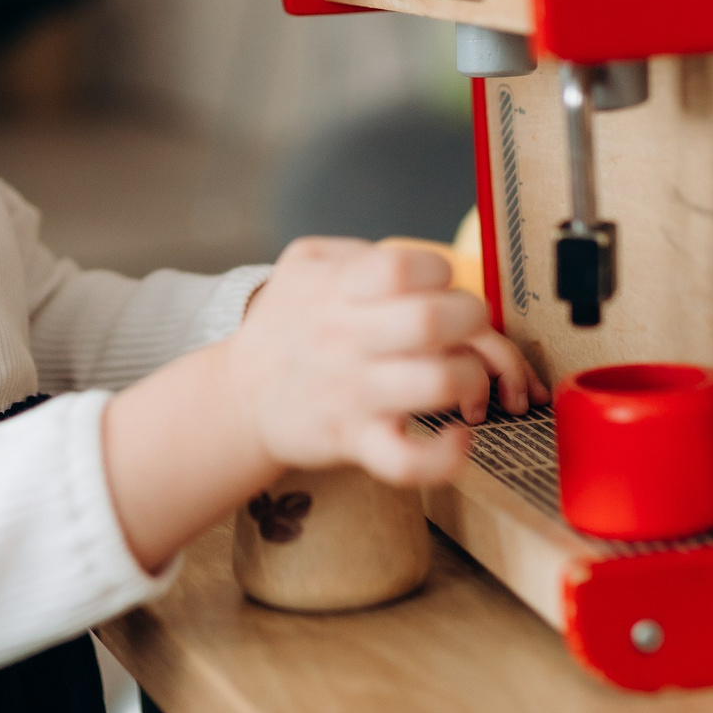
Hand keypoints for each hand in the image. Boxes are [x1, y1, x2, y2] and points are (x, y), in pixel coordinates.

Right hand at [225, 237, 544, 486]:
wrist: (239, 396)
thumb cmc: (286, 326)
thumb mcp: (303, 263)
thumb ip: (361, 252)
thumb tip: (429, 266)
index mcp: (338, 289)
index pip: (405, 266)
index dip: (440, 272)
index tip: (438, 288)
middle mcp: (346, 339)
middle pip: (434, 320)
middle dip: (474, 322)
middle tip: (468, 333)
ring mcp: (353, 395)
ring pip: (440, 383)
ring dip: (474, 380)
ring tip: (469, 383)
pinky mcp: (355, 442)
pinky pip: (409, 461)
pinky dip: (447, 455)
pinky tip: (459, 438)